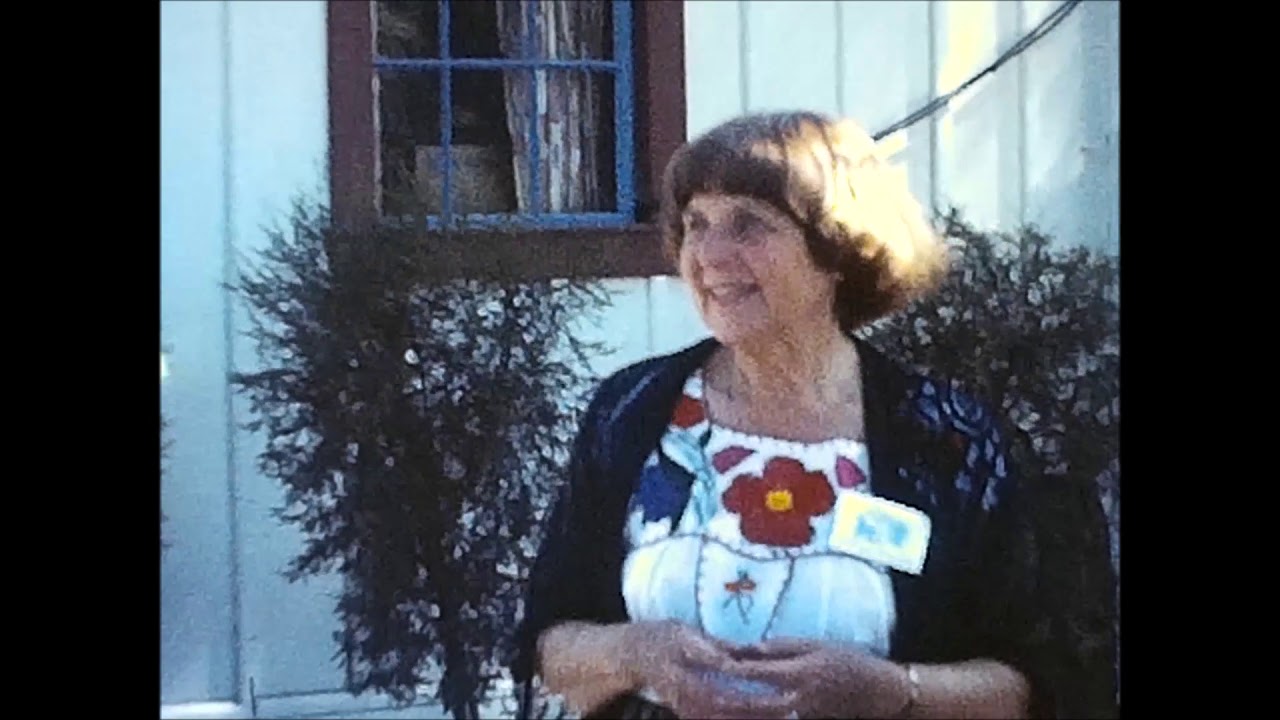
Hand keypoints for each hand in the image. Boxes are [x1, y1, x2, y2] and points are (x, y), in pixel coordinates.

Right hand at [621, 620, 800, 718]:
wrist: (637, 656)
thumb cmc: (665, 639)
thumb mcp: (686, 636)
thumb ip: (712, 650)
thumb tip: (738, 660)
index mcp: (691, 683)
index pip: (733, 697)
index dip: (762, 700)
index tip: (788, 696)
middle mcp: (692, 704)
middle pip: (735, 717)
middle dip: (766, 714)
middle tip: (796, 710)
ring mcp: (692, 713)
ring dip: (758, 719)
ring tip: (788, 715)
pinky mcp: (695, 715)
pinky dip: (743, 719)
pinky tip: (765, 715)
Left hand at [727, 637, 912, 718]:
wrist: (878, 691)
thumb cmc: (847, 660)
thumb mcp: (815, 645)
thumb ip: (782, 647)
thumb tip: (750, 646)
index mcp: (799, 672)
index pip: (758, 673)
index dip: (733, 670)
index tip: (712, 665)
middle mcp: (798, 698)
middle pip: (755, 706)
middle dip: (729, 704)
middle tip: (705, 700)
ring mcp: (801, 715)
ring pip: (764, 719)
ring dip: (741, 716)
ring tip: (715, 712)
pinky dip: (760, 719)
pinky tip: (743, 716)